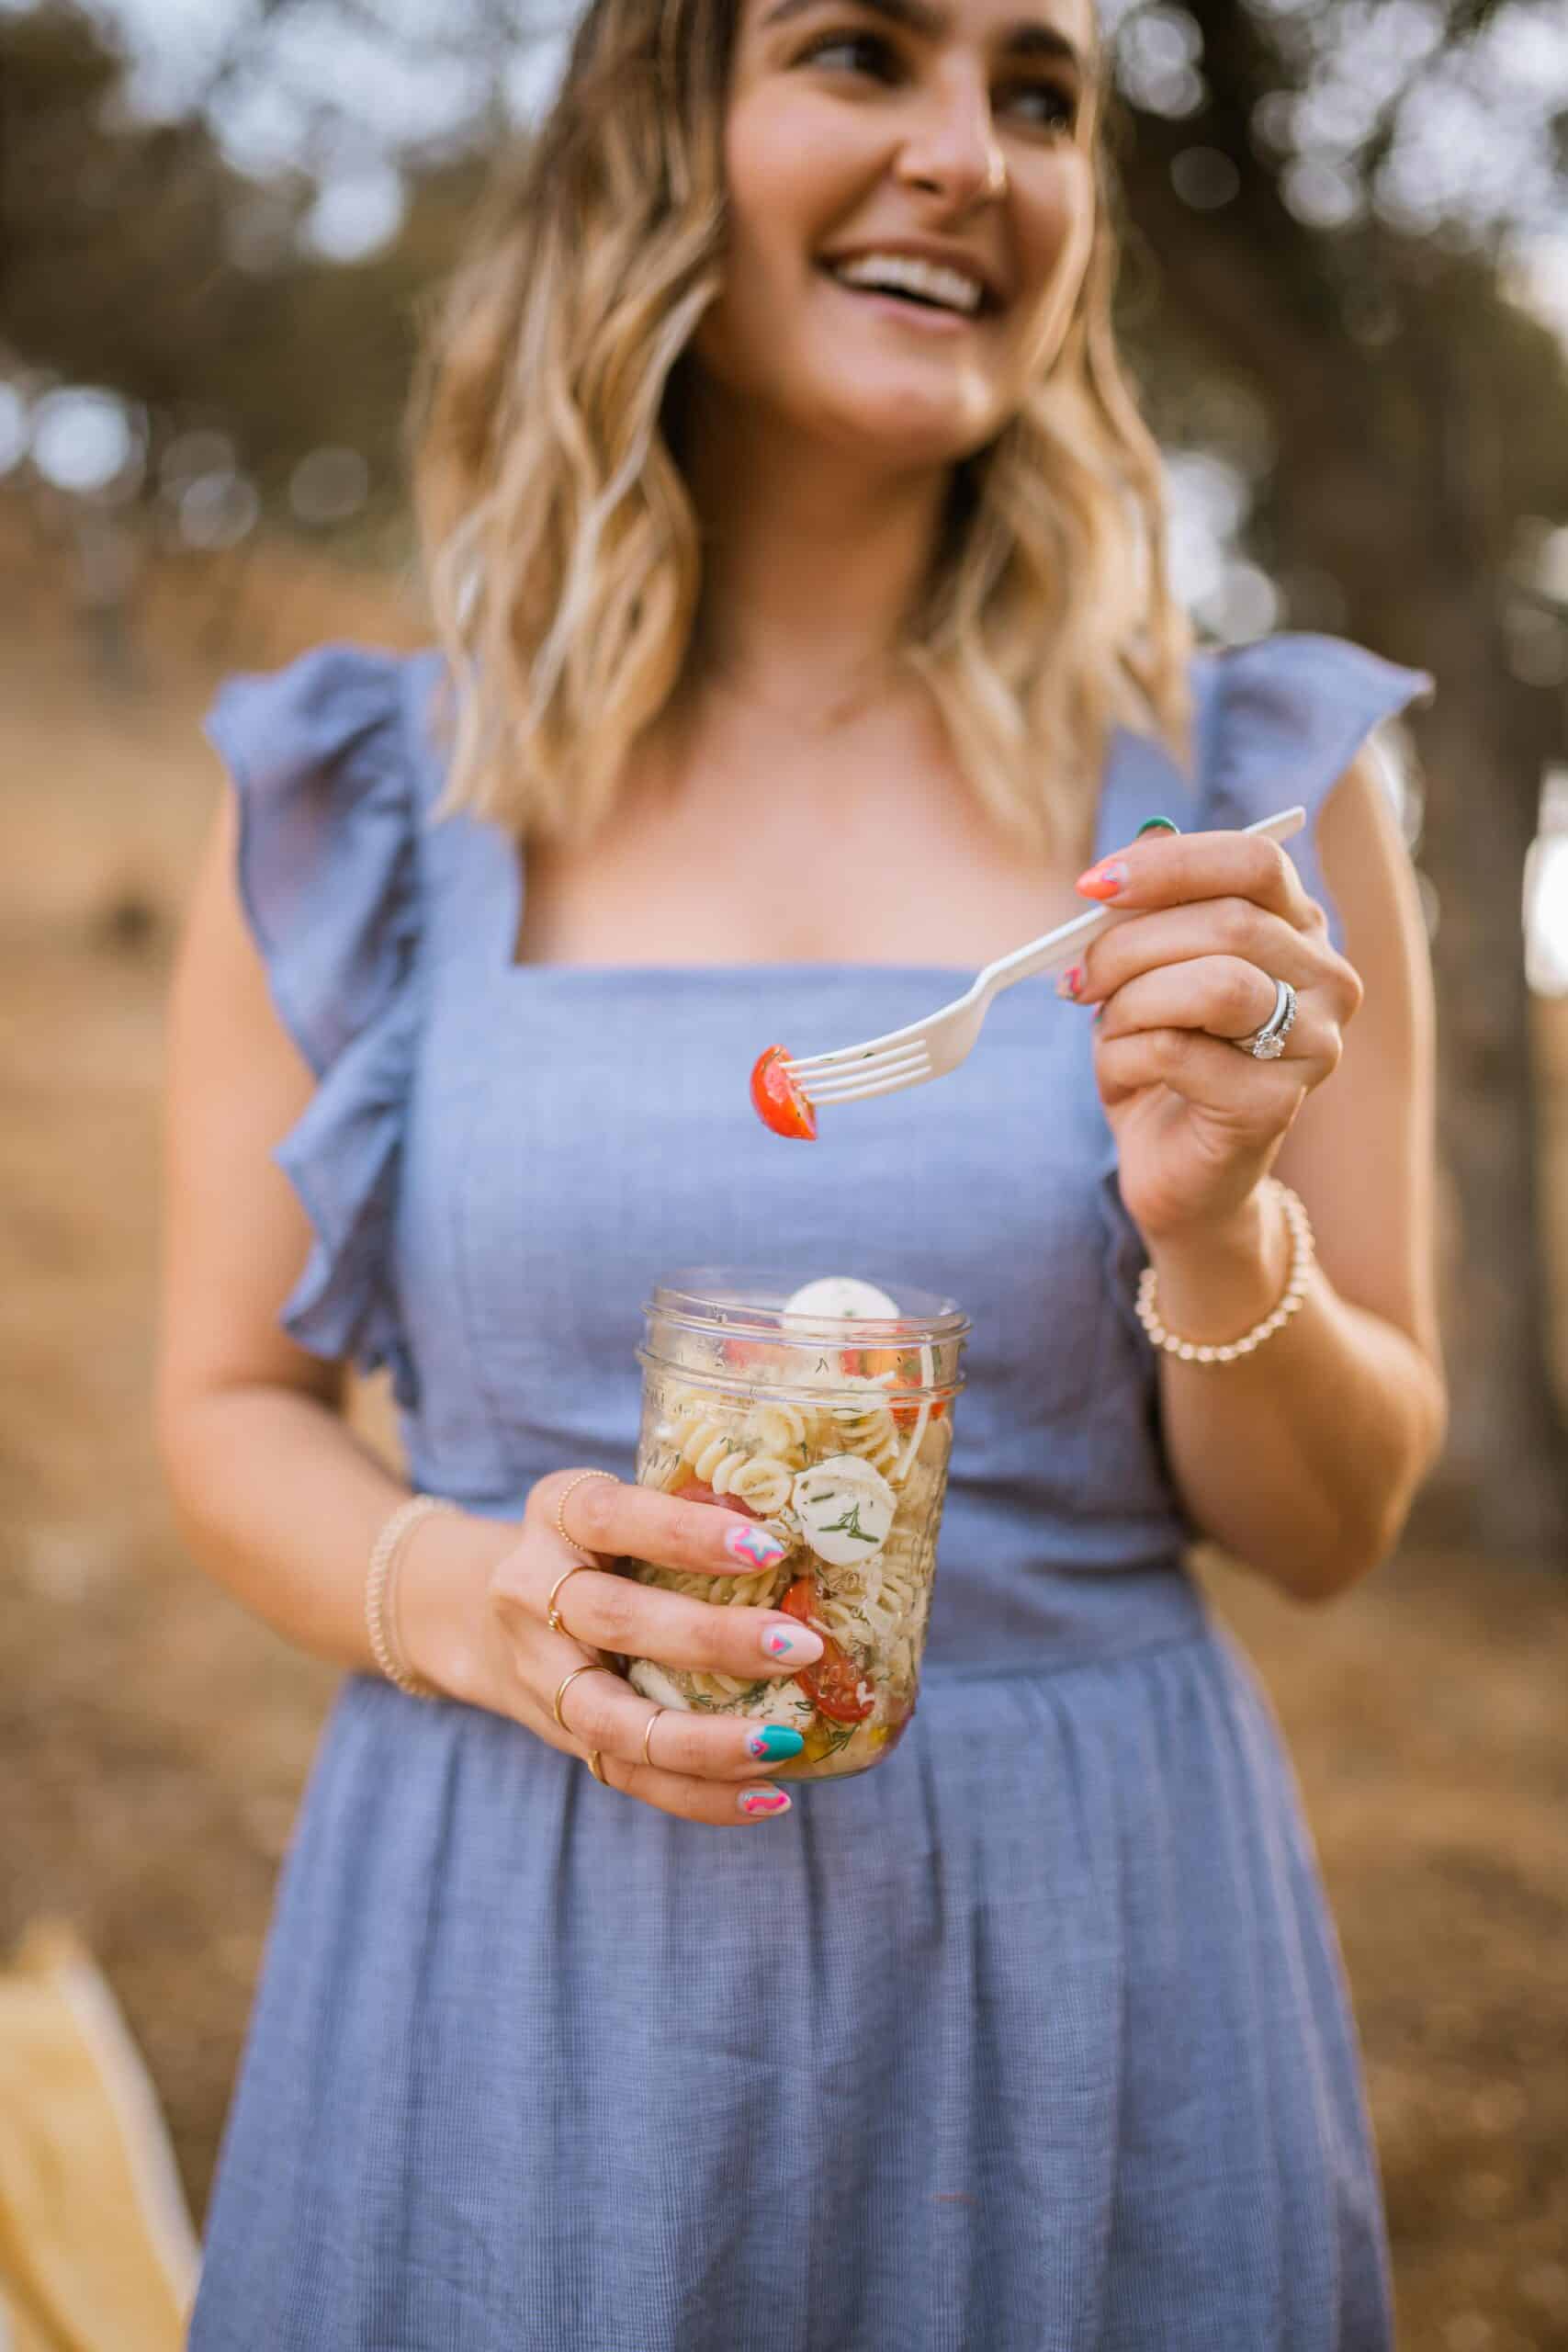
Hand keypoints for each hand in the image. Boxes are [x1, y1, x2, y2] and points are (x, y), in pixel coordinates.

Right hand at [400, 1470, 823, 1825]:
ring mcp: (541, 1671)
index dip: (685, 1534)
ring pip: (612, 1717)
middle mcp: (531, 1590)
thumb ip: (687, 1510)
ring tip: (784, 1743)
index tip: (767, 1547)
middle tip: (800, 1647)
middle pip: (614, 1620)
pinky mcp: (561, 1735)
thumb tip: (823, 1527)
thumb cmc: (590, 1545)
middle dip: (711, 1639)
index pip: (613, 1515)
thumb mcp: (615, 1505)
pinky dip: (699, 1796)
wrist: (475, 1611)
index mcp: (557, 1512)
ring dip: (703, 1740)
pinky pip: (627, 1774)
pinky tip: (768, 1797)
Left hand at [1068, 825, 1362, 1241]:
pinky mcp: (1275, 1105)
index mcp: (1300, 929)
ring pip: (1215, 985)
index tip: (1093, 886)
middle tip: (1079, 976)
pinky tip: (1122, 1074)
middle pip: (1229, 922)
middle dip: (1130, 944)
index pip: (1256, 861)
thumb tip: (1134, 854)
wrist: (1177, 1169)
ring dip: (1132, 1001)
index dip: (1170, 864)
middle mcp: (1326, 980)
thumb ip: (1151, 911)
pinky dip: (1123, 1056)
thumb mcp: (1148, 971)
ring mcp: (1313, 1045)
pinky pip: (1178, 1052)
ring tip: (1107, 1028)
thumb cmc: (1164, 1057)